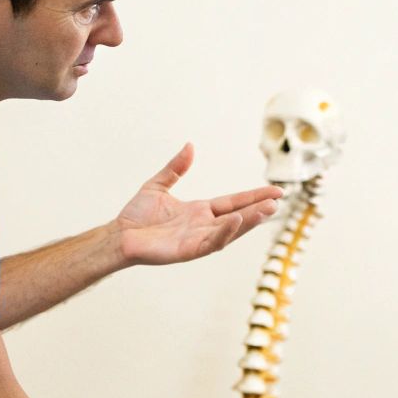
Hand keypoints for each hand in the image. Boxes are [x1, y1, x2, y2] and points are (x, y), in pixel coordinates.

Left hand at [114, 144, 283, 266]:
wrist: (119, 235)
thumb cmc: (136, 215)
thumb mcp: (158, 185)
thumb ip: (176, 168)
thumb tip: (190, 146)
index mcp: (201, 211)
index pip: (234, 202)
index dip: (254, 197)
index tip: (275, 191)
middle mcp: (204, 226)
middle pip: (238, 216)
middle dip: (258, 209)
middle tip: (278, 201)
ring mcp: (199, 239)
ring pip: (231, 230)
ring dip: (249, 221)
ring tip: (267, 210)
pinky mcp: (189, 250)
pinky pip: (212, 241)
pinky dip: (226, 232)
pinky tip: (237, 220)